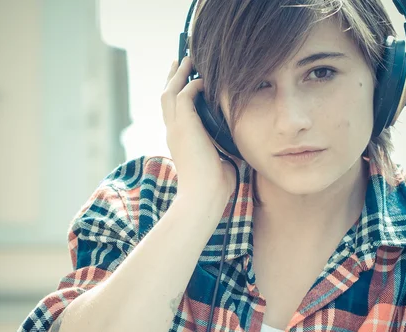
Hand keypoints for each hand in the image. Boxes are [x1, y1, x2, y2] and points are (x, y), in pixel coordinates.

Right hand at [161, 55, 236, 212]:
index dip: (179, 95)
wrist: (204, 197)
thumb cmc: (215, 187)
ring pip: (170, 92)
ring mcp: (176, 129)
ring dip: (179, 74)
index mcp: (180, 142)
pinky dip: (192, 84)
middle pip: (167, 97)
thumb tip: (238, 142)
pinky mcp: (183, 126)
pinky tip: (204, 80)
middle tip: (181, 61)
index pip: (175, 113)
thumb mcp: (221, 161)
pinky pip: (183, 95)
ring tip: (188, 59)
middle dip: (174, 78)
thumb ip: (223, 147)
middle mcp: (174, 133)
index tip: (187, 83)